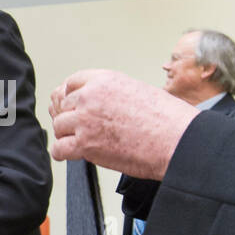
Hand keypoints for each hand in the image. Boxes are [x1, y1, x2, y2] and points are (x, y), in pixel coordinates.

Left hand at [48, 70, 196, 178]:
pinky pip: (59, 149)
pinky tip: (70, 154)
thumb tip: (107, 106)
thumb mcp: (139, 91)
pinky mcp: (85, 144)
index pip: (72, 83)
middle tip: (79, 128)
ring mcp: (85, 120)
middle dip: (70, 118)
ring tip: (77, 142)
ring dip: (66, 135)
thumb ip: (115, 95)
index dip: (70, 96)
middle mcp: (91, 96)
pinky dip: (62, 153)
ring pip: (59, 126)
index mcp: (105, 80)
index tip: (72, 105)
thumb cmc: (167, 119)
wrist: (176, 140)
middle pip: (64, 105)